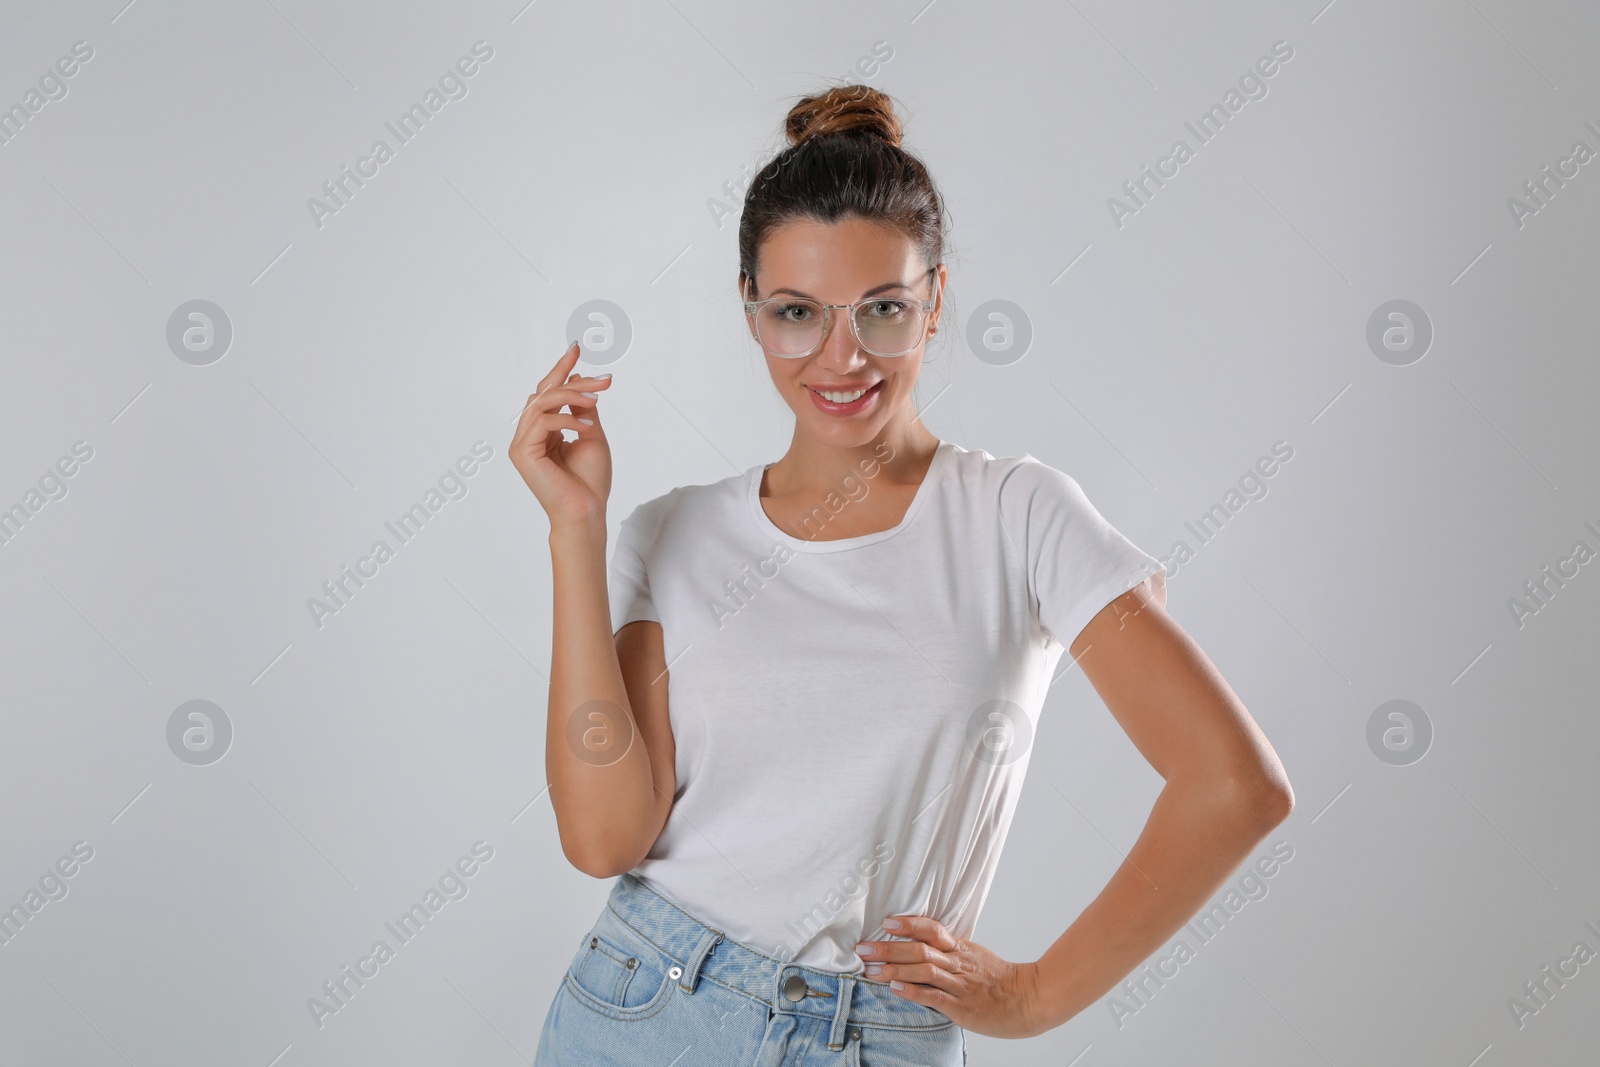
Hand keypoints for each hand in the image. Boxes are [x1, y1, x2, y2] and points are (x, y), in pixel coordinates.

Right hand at [508, 342, 613, 529]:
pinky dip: (566, 419)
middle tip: (602, 378)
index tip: (576, 349)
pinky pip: (542, 421)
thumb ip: (583, 409)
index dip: (561, 370)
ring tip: (597, 399)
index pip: (548, 393)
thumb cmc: (589, 481)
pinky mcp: (521, 453)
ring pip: (541, 402)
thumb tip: (579, 381)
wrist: (586, 511)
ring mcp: (522, 444)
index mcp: (543, 431)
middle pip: (543, 392)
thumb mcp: (591, 434)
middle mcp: (528, 435)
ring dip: (571, 396)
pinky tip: (586, 426)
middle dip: (571, 378)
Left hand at [854, 915, 1046, 1038]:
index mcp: (961, 950)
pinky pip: (935, 997)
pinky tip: (895, 990)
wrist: (1030, 999)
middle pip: (920, 950)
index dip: (909, 924)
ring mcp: (960, 985)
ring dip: (894, 969)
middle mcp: (958, 964)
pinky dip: (913, 992)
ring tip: (871, 969)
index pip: (932, 930)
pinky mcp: (962, 1007)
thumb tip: (923, 946)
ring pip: (924, 972)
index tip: (887, 921)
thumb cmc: (1001, 981)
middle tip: (863, 947)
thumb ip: (951, 952)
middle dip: (888, 948)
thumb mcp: (975, 958)